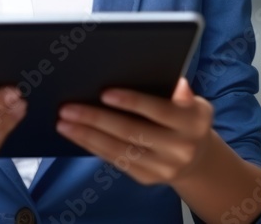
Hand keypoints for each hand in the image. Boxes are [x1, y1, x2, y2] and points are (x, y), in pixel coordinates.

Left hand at [55, 77, 215, 185]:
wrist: (197, 159)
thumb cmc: (184, 118)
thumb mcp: (191, 103)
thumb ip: (180, 94)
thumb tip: (177, 83)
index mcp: (192, 121)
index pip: (158, 110)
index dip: (132, 101)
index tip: (104, 93)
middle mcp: (181, 147)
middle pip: (132, 131)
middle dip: (96, 119)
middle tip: (69, 107)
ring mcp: (164, 166)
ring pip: (119, 149)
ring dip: (87, 135)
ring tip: (64, 122)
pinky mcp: (148, 178)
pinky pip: (116, 161)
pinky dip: (93, 146)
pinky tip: (76, 135)